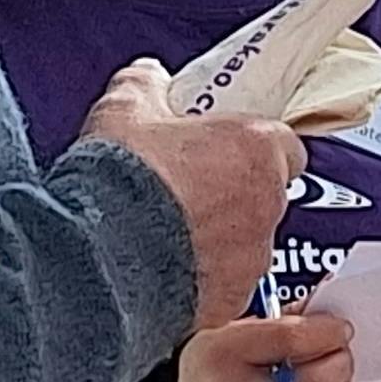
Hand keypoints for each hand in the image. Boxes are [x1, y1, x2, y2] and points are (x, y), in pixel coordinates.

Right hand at [80, 61, 303, 335]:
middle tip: (185, 192)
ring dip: (215, 241)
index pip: (286, 147)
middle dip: (231, 196)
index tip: (226, 150)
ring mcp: (249, 261)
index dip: (253, 149)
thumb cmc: (119, 181)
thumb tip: (149, 77)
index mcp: (256, 151)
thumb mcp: (125, 106)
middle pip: (264, 199)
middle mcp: (265, 207)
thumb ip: (148, 84)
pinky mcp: (226, 304)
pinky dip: (197, 281)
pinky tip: (158, 270)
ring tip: (164, 236)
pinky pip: (220, 287)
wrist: (94, 256)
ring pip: (244, 248)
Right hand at [176, 309, 353, 381]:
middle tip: (342, 355)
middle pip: (312, 380)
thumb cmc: (212, 370)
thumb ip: (281, 322)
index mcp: (223, 353)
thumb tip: (328, 321)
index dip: (327, 332)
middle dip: (340, 363)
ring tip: (334, 381)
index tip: (340, 330)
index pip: (291, 339)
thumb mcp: (232, 331)